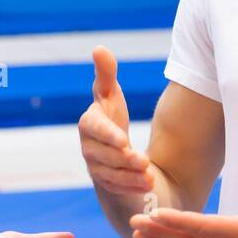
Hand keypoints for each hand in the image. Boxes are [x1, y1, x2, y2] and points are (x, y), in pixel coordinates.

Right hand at [79, 46, 153, 196]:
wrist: (114, 149)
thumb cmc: (112, 116)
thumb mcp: (111, 95)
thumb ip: (106, 74)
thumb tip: (99, 48)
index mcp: (89, 123)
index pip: (94, 129)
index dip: (108, 135)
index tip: (125, 140)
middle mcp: (88, 147)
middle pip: (103, 155)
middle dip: (124, 160)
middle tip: (145, 161)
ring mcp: (95, 167)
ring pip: (111, 175)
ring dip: (130, 177)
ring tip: (150, 176)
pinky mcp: (105, 185)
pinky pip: (117, 189)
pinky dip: (133, 188)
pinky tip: (149, 185)